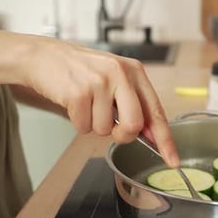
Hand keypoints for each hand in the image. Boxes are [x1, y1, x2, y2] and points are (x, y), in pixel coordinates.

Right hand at [20, 37, 179, 167]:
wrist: (45, 56)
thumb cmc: (82, 70)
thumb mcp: (115, 78)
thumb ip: (135, 103)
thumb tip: (151, 135)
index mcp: (135, 72)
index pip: (156, 112)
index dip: (165, 140)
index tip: (173, 160)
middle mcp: (120, 74)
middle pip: (134, 126)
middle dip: (122, 136)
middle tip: (111, 127)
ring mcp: (99, 83)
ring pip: (105, 130)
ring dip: (94, 124)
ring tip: (86, 103)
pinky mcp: (78, 93)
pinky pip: (84, 128)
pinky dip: (78, 123)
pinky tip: (74, 104)